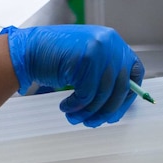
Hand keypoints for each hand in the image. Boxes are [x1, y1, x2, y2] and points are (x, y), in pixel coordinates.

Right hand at [1, 25, 143, 127]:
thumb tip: (120, 101)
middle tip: (95, 122)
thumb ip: (105, 70)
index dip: (128, 95)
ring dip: (89, 112)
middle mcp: (109, 42)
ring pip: (103, 93)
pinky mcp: (85, 59)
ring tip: (76, 118)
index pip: (134, 71)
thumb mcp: (86, 58)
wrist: (27, 49)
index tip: (117, 110)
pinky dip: (76, 106)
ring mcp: (98, 49)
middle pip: (120, 86)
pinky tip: (66, 107)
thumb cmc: (54, 57)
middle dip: (107, 110)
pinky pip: (87, 94)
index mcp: (112, 40)